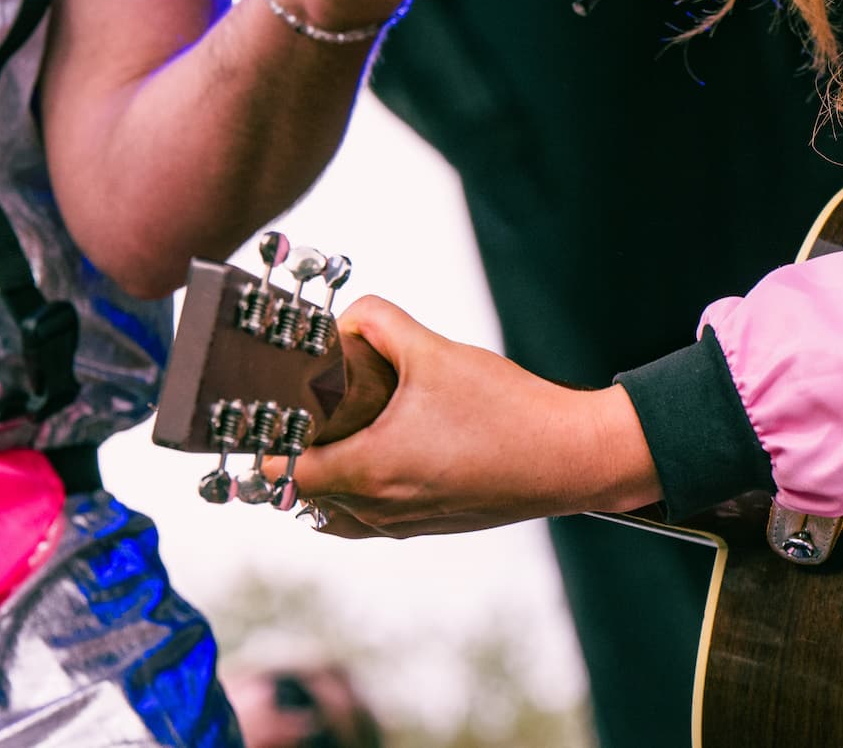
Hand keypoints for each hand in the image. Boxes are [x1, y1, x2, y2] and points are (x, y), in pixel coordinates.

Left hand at [292, 295, 658, 537]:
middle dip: (295, 455)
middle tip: (301, 413)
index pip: (286, 472)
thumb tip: (349, 318)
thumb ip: (382, 324)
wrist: (570, 458)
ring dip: (324, 479)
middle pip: (303, 494)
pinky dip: (355, 495)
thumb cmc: (508, 411)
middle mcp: (380, 508)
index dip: (271, 441)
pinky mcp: (429, 525)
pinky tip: (377, 455)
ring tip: (334, 434)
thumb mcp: (436, 351)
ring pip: (333, 513)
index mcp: (371, 470)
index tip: (272, 412)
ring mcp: (404, 523)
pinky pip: (367, 521)